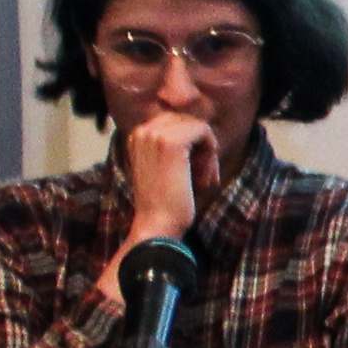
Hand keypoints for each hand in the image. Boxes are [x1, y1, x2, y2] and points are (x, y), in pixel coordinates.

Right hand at [106, 110, 216, 286]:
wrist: (158, 226)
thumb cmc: (167, 202)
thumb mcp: (168, 166)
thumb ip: (179, 144)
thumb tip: (203, 124)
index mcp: (137, 135)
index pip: (178, 122)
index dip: (193, 145)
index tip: (193, 173)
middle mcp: (142, 130)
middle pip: (189, 121)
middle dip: (201, 147)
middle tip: (200, 178)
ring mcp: (154, 134)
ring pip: (198, 126)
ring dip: (207, 153)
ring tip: (201, 180)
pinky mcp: (171, 142)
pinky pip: (204, 131)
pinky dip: (211, 155)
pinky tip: (203, 178)